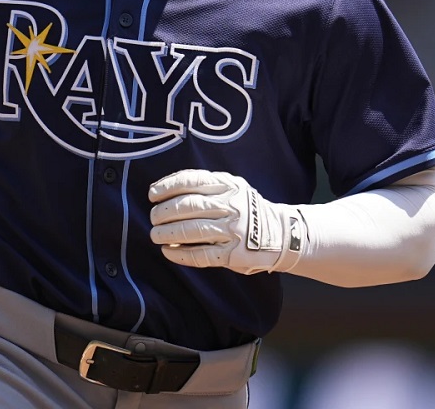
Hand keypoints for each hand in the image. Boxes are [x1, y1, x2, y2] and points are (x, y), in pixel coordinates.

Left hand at [148, 170, 304, 275]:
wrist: (282, 233)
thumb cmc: (247, 209)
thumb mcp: (233, 188)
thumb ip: (207, 185)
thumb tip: (166, 189)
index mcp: (228, 185)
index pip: (192, 180)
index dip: (168, 186)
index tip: (152, 194)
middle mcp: (230, 206)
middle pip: (189, 206)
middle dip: (164, 212)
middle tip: (153, 217)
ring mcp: (233, 230)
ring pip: (192, 230)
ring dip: (168, 233)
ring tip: (155, 235)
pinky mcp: (233, 254)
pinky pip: (202, 255)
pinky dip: (181, 254)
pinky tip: (169, 252)